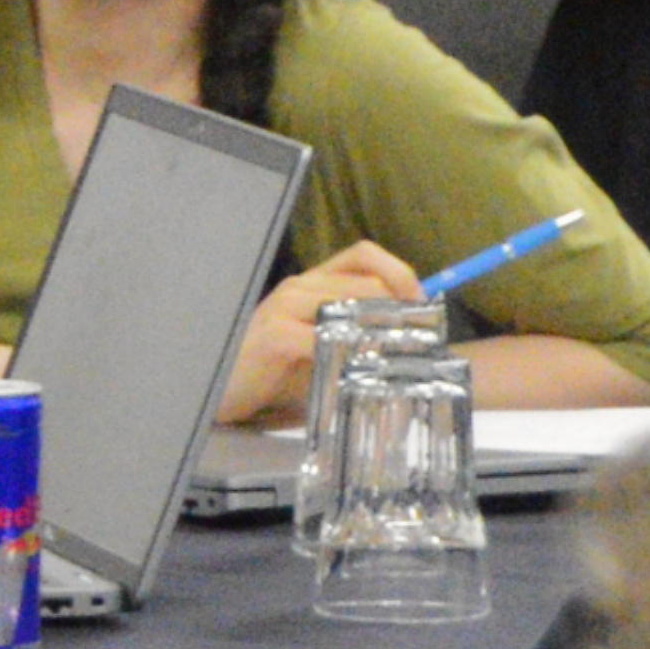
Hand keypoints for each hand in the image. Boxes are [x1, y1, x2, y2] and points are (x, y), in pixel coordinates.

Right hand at [222, 241, 426, 426]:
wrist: (227, 393)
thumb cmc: (278, 374)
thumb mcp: (328, 349)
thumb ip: (360, 336)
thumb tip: (414, 339)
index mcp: (313, 283)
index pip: (365, 255)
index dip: (401, 275)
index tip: (423, 308)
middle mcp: (299, 286)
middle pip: (368, 283)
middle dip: (402, 313)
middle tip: (420, 344)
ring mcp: (284, 306)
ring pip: (353, 307)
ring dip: (381, 335)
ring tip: (396, 361)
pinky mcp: (274, 334)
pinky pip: (326, 338)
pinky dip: (349, 356)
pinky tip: (357, 373)